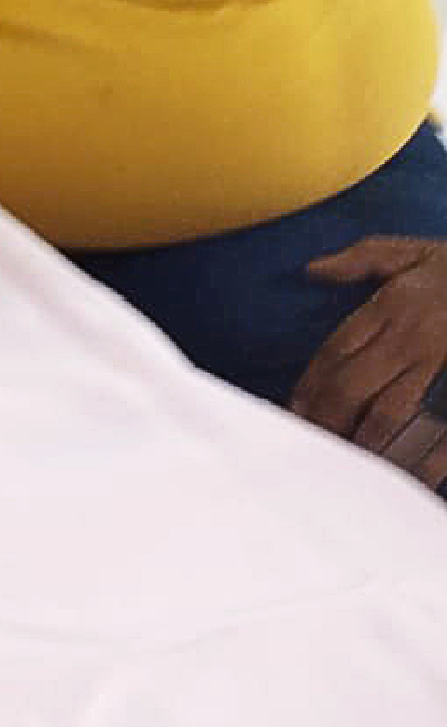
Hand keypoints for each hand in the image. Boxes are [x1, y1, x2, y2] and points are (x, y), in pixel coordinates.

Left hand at [294, 233, 446, 487]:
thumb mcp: (412, 251)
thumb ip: (362, 259)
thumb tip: (312, 269)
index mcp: (391, 307)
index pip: (336, 350)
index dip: (310, 382)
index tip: (294, 407)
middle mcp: (410, 339)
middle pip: (352, 385)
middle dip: (326, 416)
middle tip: (310, 441)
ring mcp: (442, 366)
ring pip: (390, 411)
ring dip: (362, 438)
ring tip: (345, 461)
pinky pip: (444, 431)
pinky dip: (425, 458)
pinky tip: (407, 475)